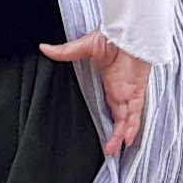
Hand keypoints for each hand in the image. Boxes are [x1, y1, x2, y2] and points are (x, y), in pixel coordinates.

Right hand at [38, 33, 151, 156]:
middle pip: (118, 119)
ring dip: (121, 136)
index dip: (107, 121)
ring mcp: (129, 93)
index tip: (102, 135)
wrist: (131, 30)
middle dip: (114, 135)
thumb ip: (67, 52)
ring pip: (126, 121)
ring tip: (112, 151)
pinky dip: (132, 127)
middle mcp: (120, 92)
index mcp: (110, 84)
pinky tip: (126, 140)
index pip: (109, 107)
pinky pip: (135, 114)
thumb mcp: (87, 46)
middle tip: (107, 151)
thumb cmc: (114, 36)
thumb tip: (45, 48)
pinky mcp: (137, 92)